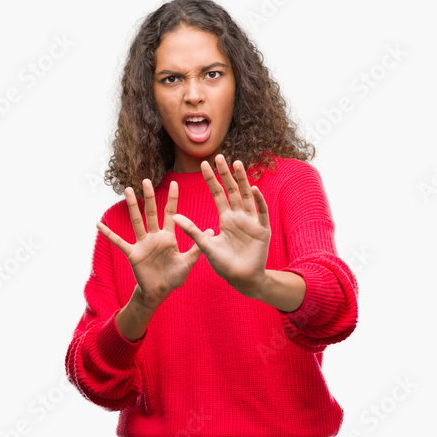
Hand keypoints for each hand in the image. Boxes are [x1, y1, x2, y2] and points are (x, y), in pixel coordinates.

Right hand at [96, 178, 210, 309]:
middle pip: (151, 212)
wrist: (160, 291)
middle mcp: (154, 236)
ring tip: (128, 190)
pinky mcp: (133, 253)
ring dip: (132, 206)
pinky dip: (109, 234)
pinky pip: (119, 242)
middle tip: (146, 180)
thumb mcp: (188, 262)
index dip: (173, 199)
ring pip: (136, 221)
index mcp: (168, 237)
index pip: (171, 214)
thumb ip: (197, 246)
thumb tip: (211, 230)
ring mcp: (142, 244)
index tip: (175, 183)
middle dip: (150, 197)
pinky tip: (99, 224)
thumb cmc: (174, 276)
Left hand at [173, 154, 270, 297]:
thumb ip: (192, 230)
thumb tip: (174, 216)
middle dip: (226, 174)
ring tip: (237, 165)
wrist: (242, 279)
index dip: (212, 179)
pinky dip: (259, 201)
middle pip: (233, 191)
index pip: (218, 194)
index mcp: (226, 219)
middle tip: (220, 156)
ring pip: (247, 197)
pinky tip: (254, 189)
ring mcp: (252, 222)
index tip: (204, 164)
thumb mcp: (205, 245)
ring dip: (243, 181)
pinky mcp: (262, 230)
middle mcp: (239, 217)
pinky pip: (261, 213)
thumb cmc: (224, 264)